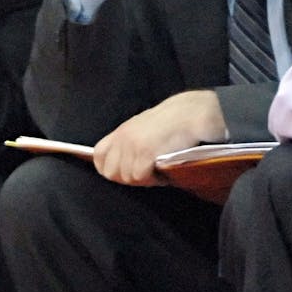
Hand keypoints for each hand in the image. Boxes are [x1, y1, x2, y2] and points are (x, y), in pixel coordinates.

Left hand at [93, 90, 225, 185]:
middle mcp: (123, 138)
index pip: (98, 156)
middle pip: (112, 173)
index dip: (109, 169)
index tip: (126, 172)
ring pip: (129, 178)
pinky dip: (155, 178)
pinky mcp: (146, 152)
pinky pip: (142, 177)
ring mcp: (133, 145)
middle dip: (129, 178)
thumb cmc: (173, 123)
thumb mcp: (144, 128)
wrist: (193, 113)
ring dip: (146, 178)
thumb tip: (121, 168)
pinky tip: (165, 170)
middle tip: (148, 172)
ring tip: (159, 168)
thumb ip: (129, 144)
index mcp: (121, 131)